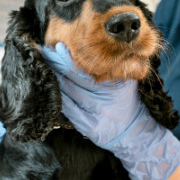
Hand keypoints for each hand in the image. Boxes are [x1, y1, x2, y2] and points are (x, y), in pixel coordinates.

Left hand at [40, 42, 179, 179]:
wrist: (135, 132)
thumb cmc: (128, 101)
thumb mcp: (127, 81)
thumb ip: (115, 66)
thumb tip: (95, 47)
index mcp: (114, 86)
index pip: (85, 70)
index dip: (69, 59)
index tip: (57, 47)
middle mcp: (104, 102)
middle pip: (72, 82)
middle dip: (56, 66)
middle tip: (44, 53)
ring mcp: (95, 116)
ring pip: (67, 96)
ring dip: (54, 81)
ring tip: (44, 67)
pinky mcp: (88, 128)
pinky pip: (68, 110)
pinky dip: (58, 98)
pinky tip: (50, 88)